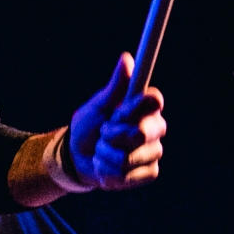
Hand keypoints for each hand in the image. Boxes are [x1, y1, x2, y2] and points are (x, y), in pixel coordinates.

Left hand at [65, 54, 165, 189]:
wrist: (78, 158)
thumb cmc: (89, 126)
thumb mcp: (97, 105)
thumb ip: (115, 86)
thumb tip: (126, 58)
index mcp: (146, 107)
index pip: (154, 101)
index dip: (131, 110)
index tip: (115, 113)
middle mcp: (155, 127)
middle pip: (140, 133)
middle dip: (111, 136)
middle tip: (103, 133)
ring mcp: (154, 152)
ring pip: (129, 158)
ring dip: (106, 155)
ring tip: (102, 150)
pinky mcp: (149, 172)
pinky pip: (128, 175)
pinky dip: (108, 172)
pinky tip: (106, 166)